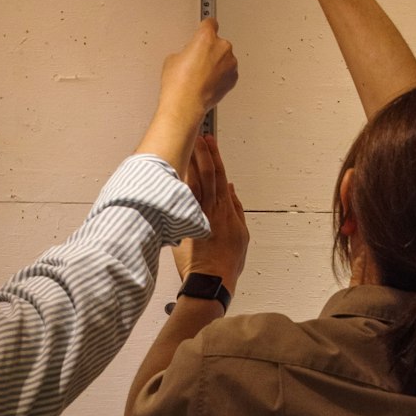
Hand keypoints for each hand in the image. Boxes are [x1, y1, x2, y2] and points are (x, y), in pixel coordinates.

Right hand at [158, 17, 237, 121]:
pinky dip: (221, 76)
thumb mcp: (173, 58)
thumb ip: (186, 50)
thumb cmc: (179, 85)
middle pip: (217, 42)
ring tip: (201, 76)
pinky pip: (228, 72)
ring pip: (224, 58)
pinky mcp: (233, 78)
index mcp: (206, 37)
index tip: (205, 29)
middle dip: (209, 50)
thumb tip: (189, 55)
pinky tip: (208, 83)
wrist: (186, 105)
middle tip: (196, 62)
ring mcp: (230, 63)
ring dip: (216, 63)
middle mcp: (222, 47)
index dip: (205, 27)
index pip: (210, 23)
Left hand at [175, 133, 248, 291]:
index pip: (220, 176)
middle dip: (202, 153)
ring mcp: (199, 216)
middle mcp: (213, 209)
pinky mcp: (187, 224)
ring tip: (186, 145)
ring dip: (191, 162)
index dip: (215, 157)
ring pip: (195, 183)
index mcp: (227, 210)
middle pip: (207, 174)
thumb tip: (230, 189)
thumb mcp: (241, 235)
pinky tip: (174, 169)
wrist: (212, 281)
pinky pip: (183, 198)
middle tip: (197, 134)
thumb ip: (236, 209)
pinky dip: (180, 182)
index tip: (211, 141)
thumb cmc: (226, 263)